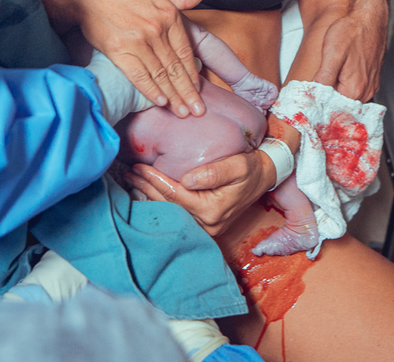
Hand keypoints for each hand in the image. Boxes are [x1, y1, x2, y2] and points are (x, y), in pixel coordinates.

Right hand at [75, 0, 209, 117]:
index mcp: (169, 16)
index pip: (185, 52)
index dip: (193, 74)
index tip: (198, 90)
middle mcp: (156, 30)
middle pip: (175, 68)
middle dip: (188, 92)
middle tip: (197, 111)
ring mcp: (138, 42)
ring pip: (160, 75)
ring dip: (173, 96)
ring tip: (182, 112)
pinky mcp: (119, 51)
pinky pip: (139, 75)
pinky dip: (151, 90)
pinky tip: (160, 102)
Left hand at [122, 150, 274, 236]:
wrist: (264, 177)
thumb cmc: (250, 168)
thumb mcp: (238, 165)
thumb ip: (215, 172)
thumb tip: (187, 179)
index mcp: (212, 210)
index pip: (175, 194)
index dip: (155, 180)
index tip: (139, 167)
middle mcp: (207, 224)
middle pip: (168, 205)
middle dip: (146, 188)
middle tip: (129, 173)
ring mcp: (205, 227)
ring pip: (170, 212)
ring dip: (149, 196)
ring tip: (132, 181)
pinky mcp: (204, 224)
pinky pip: (177, 214)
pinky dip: (160, 202)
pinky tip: (145, 192)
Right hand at [229, 71, 277, 111]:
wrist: (239, 83)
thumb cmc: (241, 93)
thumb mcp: (249, 104)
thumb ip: (256, 109)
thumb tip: (263, 113)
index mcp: (259, 101)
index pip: (266, 108)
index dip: (264, 111)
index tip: (260, 112)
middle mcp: (263, 96)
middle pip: (269, 105)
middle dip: (264, 106)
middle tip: (257, 104)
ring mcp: (266, 91)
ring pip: (273, 99)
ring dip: (267, 102)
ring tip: (259, 101)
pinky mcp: (267, 85)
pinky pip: (275, 91)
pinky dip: (273, 96)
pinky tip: (268, 98)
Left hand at [313, 0, 387, 101]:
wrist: (368, 17)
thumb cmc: (352, 31)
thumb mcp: (332, 54)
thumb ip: (324, 78)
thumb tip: (314, 95)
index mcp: (354, 89)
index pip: (332, 108)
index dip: (319, 104)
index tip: (309, 98)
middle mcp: (365, 91)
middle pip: (341, 104)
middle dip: (327, 99)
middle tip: (314, 88)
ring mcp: (371, 85)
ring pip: (348, 97)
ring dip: (336, 91)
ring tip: (327, 78)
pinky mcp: (372, 78)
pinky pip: (356, 89)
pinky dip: (345, 85)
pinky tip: (339, 73)